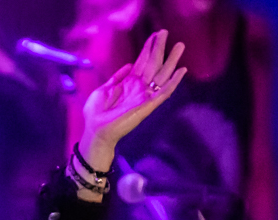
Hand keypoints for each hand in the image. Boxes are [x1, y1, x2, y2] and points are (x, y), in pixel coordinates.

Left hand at [77, 30, 186, 170]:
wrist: (96, 130)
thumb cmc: (96, 113)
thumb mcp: (104, 89)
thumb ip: (117, 77)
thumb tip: (129, 65)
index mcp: (129, 83)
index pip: (142, 61)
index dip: (148, 47)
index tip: (155, 34)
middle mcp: (139, 87)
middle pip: (153, 64)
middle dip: (159, 48)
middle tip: (165, 31)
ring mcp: (145, 96)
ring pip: (162, 75)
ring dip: (171, 61)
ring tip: (180, 46)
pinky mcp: (148, 105)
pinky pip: (164, 92)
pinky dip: (174, 82)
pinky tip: (182, 71)